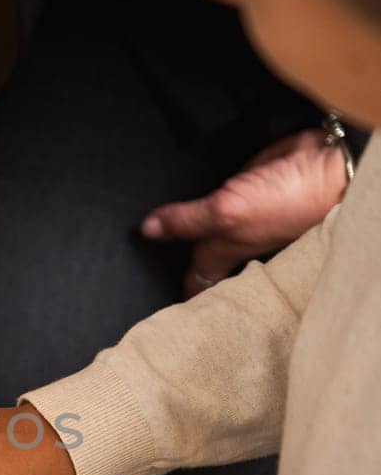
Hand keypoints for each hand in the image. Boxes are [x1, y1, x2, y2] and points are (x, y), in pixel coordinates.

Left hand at [141, 127, 348, 297]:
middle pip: (200, 254)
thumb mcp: (228, 212)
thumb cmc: (290, 201)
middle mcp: (232, 234)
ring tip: (157, 236)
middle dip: (176, 261)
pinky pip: (218, 190)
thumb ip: (187, 220)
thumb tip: (149, 229)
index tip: (155, 308)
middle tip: (146, 274)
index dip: (177, 291)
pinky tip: (186, 192)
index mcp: (224, 251)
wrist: (328, 166)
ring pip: (206, 222)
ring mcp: (241, 208)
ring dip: (186, 226)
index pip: (196, 279)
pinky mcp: (248, 180)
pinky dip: (203, 193)